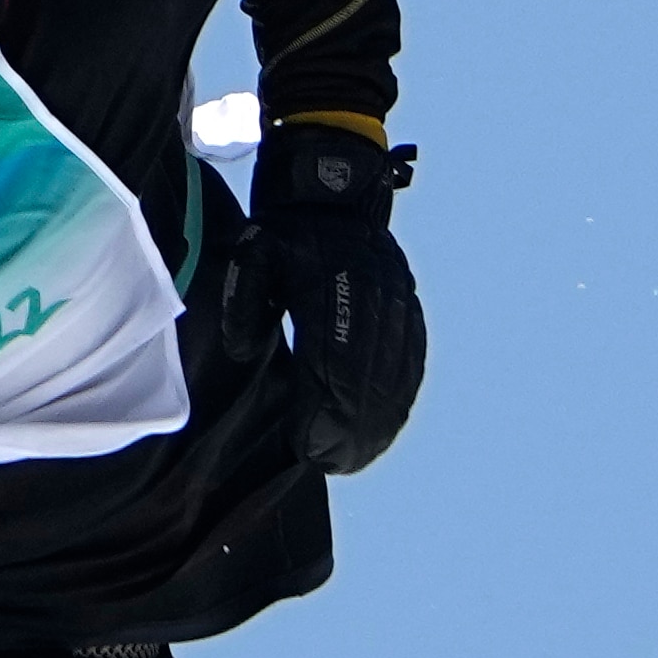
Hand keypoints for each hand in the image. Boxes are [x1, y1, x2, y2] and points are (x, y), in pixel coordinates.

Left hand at [225, 121, 424, 474]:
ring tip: (352, 459)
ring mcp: (397, 302)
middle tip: (328, 463)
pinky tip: (382, 428)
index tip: (305, 445)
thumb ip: (244, 303)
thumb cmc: (284, 236)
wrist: (335, 195)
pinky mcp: (409, 309)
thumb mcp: (252, 254)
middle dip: (348, 429)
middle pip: (367, 377)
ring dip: (376, 422)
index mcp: (329, 283)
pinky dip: (399, 399)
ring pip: (395, 374)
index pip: (329, 361)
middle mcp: (372, 295)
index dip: (321, 410)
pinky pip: (412, 361)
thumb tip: (245, 350)